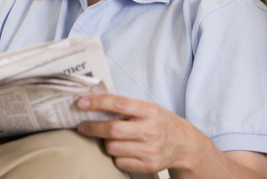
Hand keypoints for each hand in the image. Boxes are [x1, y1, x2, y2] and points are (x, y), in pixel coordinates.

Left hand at [76, 94, 266, 177]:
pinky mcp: (149, 165)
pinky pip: (119, 161)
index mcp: (150, 110)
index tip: (81, 103)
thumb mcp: (148, 108)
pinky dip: (116, 156)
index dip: (97, 103)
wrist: (186, 146)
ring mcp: (150, 149)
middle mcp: (151, 130)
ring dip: (106, 143)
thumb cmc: (160, 122)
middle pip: (112, 130)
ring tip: (109, 138)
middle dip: (92, 127)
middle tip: (82, 126)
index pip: (119, 103)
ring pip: (113, 147)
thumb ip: (126, 106)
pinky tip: (123, 149)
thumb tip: (94, 100)